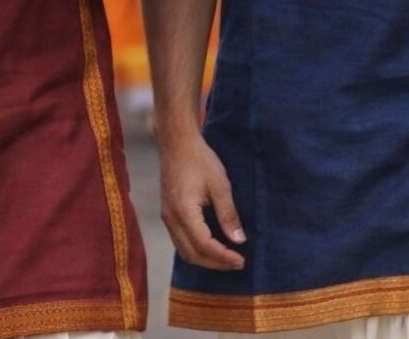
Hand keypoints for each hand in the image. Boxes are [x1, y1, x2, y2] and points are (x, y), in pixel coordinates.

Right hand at [157, 130, 246, 270]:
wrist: (176, 144)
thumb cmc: (199, 160)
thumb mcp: (220, 185)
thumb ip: (228, 214)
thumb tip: (239, 240)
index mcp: (184, 211)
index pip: (203, 245)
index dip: (222, 256)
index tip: (241, 259)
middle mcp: (171, 219)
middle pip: (191, 254)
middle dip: (215, 263)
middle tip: (237, 263)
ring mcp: (167, 218)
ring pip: (184, 251)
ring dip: (205, 259)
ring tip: (227, 259)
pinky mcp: (168, 215)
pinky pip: (180, 242)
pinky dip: (196, 250)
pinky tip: (212, 247)